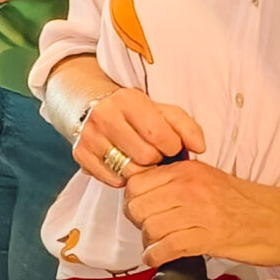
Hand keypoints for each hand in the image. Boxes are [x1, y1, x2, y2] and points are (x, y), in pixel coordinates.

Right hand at [73, 86, 208, 187]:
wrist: (96, 107)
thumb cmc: (138, 113)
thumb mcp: (163, 112)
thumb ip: (187, 127)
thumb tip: (199, 148)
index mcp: (128, 99)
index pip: (159, 135)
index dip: (172, 147)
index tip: (170, 146)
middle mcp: (104, 114)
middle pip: (145, 156)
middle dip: (156, 160)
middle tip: (155, 154)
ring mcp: (89, 135)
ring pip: (129, 171)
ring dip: (142, 171)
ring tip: (142, 160)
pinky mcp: (80, 154)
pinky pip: (113, 180)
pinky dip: (124, 178)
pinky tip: (126, 166)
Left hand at [126, 158, 279, 267]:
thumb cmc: (248, 204)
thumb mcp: (209, 180)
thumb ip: (178, 184)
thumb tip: (147, 197)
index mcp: (187, 171)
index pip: (137, 181)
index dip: (133, 199)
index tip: (142, 211)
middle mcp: (189, 187)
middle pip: (138, 205)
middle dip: (138, 222)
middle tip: (149, 231)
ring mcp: (199, 211)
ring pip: (150, 226)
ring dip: (148, 241)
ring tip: (156, 246)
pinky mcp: (209, 237)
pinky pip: (168, 247)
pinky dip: (156, 256)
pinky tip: (158, 259)